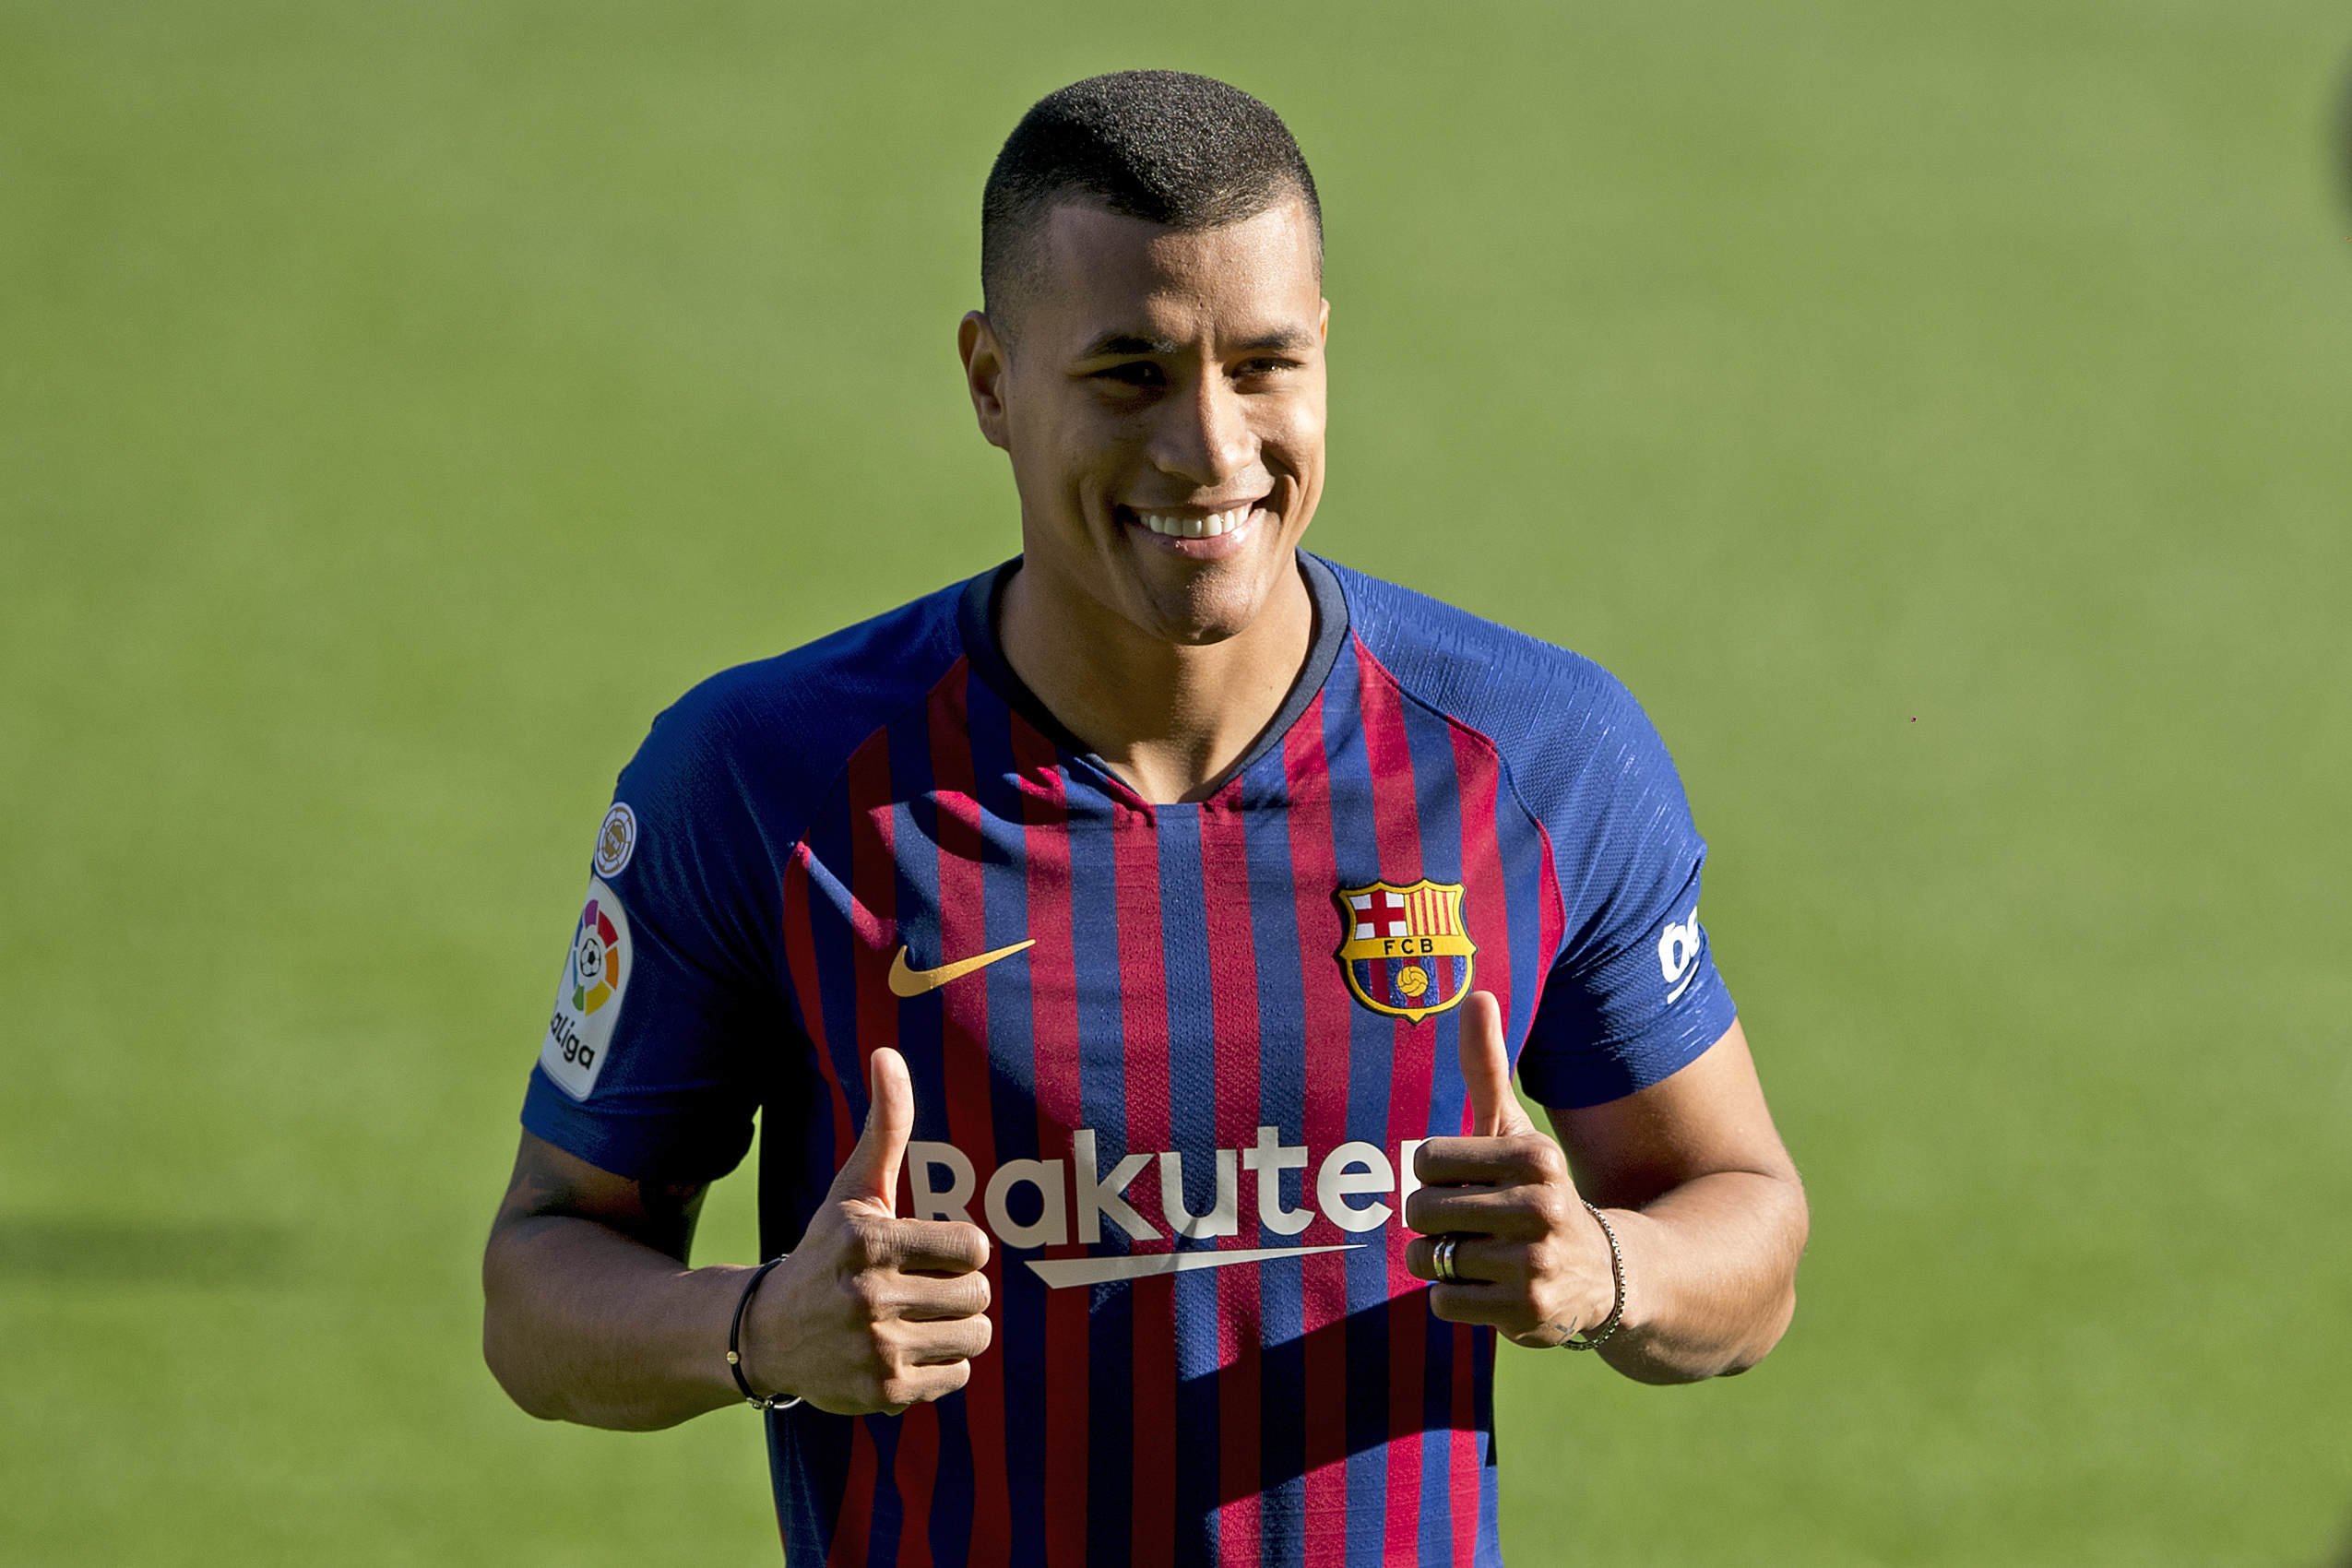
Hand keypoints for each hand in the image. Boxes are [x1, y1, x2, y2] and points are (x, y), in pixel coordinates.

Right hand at [741, 1048, 992, 1413]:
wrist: (766, 1333)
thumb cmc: (827, 1251)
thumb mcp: (854, 1189)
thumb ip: (885, 1125)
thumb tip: (887, 1052)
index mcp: (869, 1242)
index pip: (974, 1248)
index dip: (957, 1249)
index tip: (925, 1251)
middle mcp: (869, 1299)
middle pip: (979, 1296)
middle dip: (957, 1290)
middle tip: (917, 1289)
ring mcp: (874, 1351)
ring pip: (976, 1338)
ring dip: (954, 1329)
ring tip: (913, 1319)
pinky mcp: (882, 1394)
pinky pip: (957, 1378)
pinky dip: (940, 1368)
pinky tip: (902, 1352)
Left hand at [1404, 992, 1616, 1347]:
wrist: (1607, 1276)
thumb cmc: (1537, 1192)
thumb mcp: (1516, 1132)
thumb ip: (1488, 1069)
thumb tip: (1476, 993)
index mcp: (1535, 1155)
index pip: (1426, 1159)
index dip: (1437, 1176)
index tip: (1473, 1184)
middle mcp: (1541, 1206)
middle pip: (1421, 1210)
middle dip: (1436, 1222)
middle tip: (1477, 1227)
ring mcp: (1536, 1262)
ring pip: (1429, 1258)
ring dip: (1442, 1263)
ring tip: (1484, 1258)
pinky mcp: (1527, 1311)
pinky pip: (1443, 1302)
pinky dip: (1455, 1300)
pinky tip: (1493, 1290)